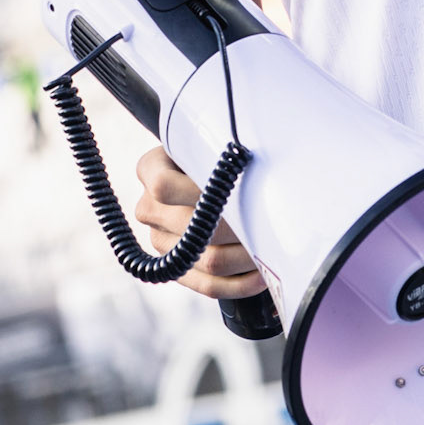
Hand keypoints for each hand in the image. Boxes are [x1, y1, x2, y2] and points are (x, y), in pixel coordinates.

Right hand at [134, 145, 264, 300]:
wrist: (203, 171)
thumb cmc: (212, 151)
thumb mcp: (207, 140)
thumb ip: (217, 149)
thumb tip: (253, 167)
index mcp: (151, 170)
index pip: (165, 187)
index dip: (202, 192)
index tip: (238, 187)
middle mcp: (150, 207)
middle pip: (196, 228)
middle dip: (240, 227)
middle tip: (271, 221)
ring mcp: (161, 240)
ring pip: (207, 259)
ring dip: (247, 257)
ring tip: (273, 247)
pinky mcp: (177, 267)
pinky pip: (207, 284)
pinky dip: (239, 283)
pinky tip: (261, 275)